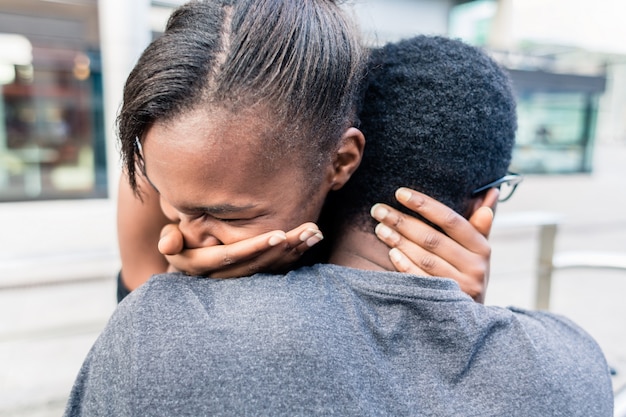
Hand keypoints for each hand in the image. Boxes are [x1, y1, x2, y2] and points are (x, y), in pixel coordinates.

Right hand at [158, 222, 323, 277]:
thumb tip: (168, 245)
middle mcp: (224, 279)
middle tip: (310, 230)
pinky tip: (313, 240)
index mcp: (203, 268)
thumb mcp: (172, 242)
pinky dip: (296, 255)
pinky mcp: (256, 279)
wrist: (189, 267)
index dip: (256, 247)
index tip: (279, 234)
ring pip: (272, 267)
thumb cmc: (181, 245)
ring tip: (317, 232)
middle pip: (259, 264)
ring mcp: (242, 281)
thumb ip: (171, 239)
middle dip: (286, 247)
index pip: (232, 257)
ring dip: (297, 250)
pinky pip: (278, 269)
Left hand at [370, 187, 498, 302]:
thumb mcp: (477, 250)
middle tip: (379, 210)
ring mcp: (460, 287)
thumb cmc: (468, 272)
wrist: (471, 320)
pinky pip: (420, 280)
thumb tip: (492, 191)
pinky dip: (404, 265)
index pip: (450, 220)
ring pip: (424, 259)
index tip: (400, 193)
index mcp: (482, 247)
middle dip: (402, 221)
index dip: (424, 205)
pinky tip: (391, 252)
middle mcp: (475, 267)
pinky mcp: (445, 303)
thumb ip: (479, 223)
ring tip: (380, 228)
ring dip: (399, 241)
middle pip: (432, 239)